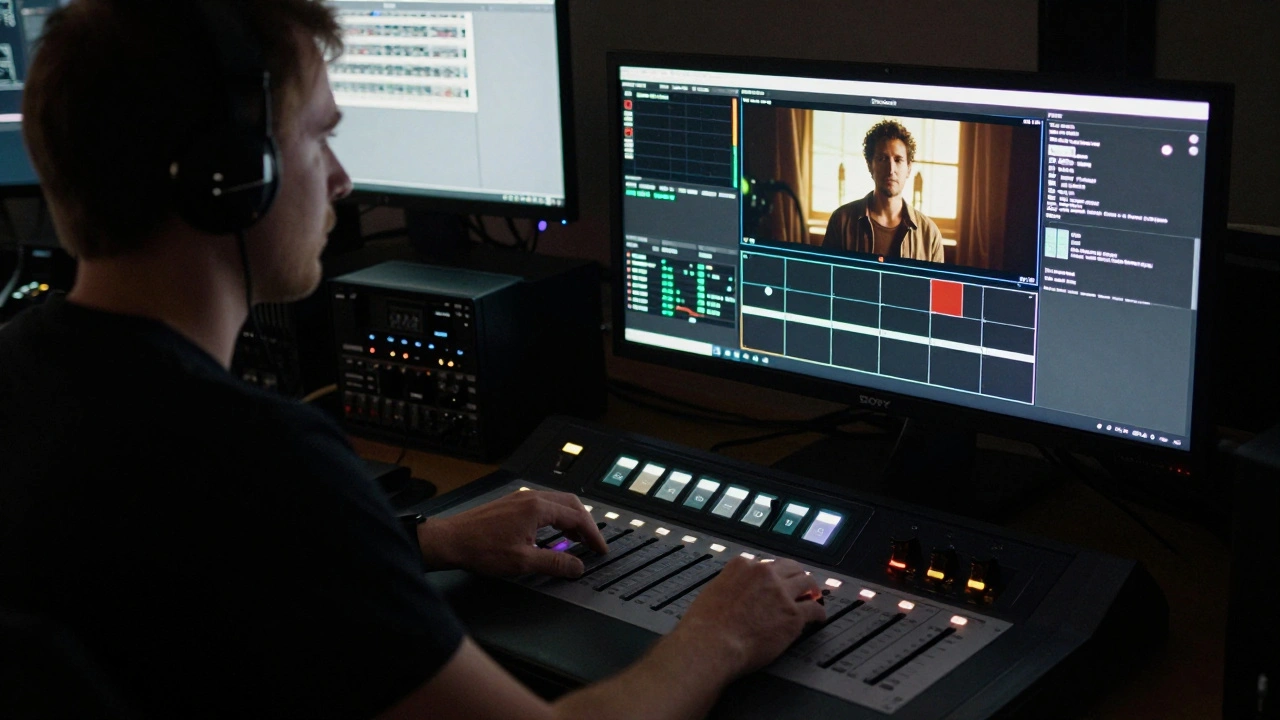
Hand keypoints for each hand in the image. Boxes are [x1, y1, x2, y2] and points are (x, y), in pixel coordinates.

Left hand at [419, 490, 608, 577]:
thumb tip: (576, 566)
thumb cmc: (480, 548)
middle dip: (585, 523)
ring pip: (556, 503)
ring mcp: (519, 498)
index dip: (592, 534)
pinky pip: (543, 505)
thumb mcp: (522, 561)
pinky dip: (556, 517)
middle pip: (570, 504)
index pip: (576, 517)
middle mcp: (530, 497)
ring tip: (577, 539)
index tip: (600, 548)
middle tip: (593, 543)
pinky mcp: (511, 504)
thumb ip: (554, 563)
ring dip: (571, 519)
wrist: (449, 541)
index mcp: (537, 508)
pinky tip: (553, 532)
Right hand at [675, 557, 824, 675]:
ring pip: (806, 582)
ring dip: (811, 590)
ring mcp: (781, 593)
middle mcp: (764, 574)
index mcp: (742, 566)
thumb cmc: (705, 625)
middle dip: (796, 575)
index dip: (773, 574)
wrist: (712, 643)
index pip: (766, 564)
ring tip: (813, 597)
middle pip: (790, 567)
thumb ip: (729, 586)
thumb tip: (736, 594)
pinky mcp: (793, 614)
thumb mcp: (712, 591)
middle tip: (800, 585)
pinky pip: (814, 608)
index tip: (776, 580)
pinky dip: (819, 613)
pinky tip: (818, 618)